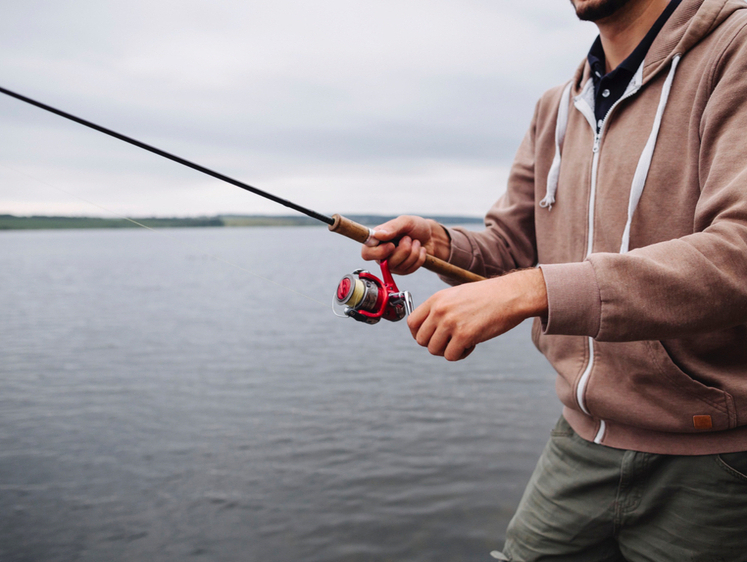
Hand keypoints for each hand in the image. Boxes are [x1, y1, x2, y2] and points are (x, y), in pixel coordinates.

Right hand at [360, 215, 450, 274]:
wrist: (430, 235)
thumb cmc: (415, 226)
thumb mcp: (405, 221)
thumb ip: (392, 227)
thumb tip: (378, 235)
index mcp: (376, 241)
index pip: (367, 254)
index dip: (379, 252)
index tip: (392, 245)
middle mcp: (381, 254)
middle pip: (387, 263)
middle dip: (403, 250)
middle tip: (408, 238)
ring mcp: (392, 264)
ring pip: (400, 266)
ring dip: (413, 252)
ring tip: (415, 242)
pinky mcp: (403, 270)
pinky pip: (411, 269)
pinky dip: (419, 258)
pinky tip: (419, 250)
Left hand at [407, 268, 547, 360]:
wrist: (511, 295)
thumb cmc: (487, 297)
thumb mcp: (457, 295)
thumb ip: (440, 310)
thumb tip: (428, 332)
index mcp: (436, 299)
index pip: (411, 323)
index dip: (418, 334)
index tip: (430, 338)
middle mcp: (440, 310)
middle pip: (421, 340)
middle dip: (435, 345)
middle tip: (451, 341)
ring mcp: (451, 322)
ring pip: (434, 350)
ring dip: (448, 350)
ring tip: (464, 341)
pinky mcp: (464, 335)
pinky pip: (451, 356)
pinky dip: (461, 354)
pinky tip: (473, 344)